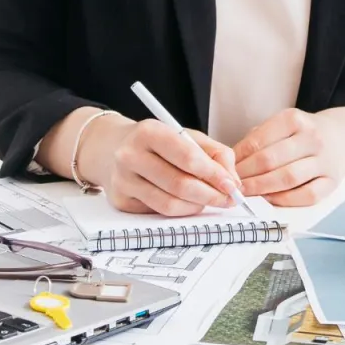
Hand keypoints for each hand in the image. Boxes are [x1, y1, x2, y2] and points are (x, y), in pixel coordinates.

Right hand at [79, 115, 244, 216]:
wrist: (111, 147)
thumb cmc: (156, 142)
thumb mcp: (185, 135)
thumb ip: (215, 153)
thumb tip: (232, 182)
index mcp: (149, 131)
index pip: (187, 157)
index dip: (214, 174)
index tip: (232, 186)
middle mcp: (130, 155)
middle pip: (179, 184)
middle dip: (210, 195)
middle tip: (228, 200)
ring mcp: (122, 180)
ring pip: (169, 204)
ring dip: (197, 206)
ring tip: (209, 200)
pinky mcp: (120, 201)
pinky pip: (158, 212)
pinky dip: (180, 211)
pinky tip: (187, 202)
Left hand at [231, 108, 344, 206]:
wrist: (342, 137)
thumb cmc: (304, 133)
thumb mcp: (283, 124)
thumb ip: (260, 138)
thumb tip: (232, 160)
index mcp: (295, 119)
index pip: (259, 141)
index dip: (239, 158)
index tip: (227, 167)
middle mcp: (311, 138)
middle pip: (270, 160)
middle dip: (246, 175)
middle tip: (232, 184)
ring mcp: (324, 160)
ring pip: (288, 178)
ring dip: (262, 188)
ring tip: (246, 192)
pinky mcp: (332, 181)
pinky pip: (306, 195)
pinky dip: (285, 199)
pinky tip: (270, 199)